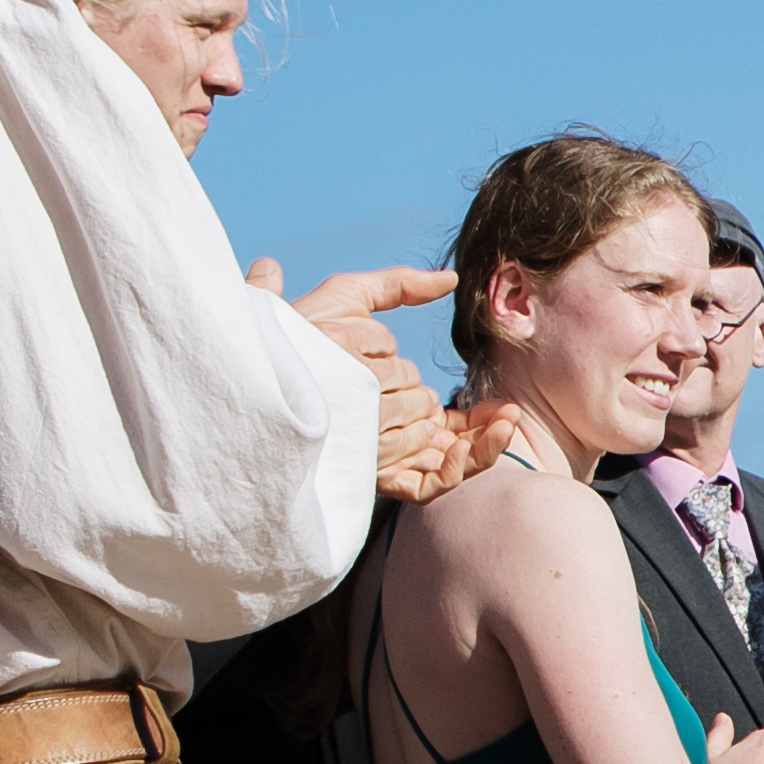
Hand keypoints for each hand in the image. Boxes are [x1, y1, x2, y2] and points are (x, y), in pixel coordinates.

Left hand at [272, 259, 512, 502]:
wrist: (257, 372)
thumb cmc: (292, 338)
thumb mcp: (344, 301)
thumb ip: (395, 288)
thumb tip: (449, 279)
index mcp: (383, 412)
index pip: (444, 424)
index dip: (480, 420)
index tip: (507, 410)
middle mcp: (384, 441)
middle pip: (450, 438)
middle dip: (470, 425)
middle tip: (495, 412)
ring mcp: (382, 459)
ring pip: (450, 457)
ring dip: (481, 440)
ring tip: (507, 418)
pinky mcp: (377, 478)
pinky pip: (431, 484)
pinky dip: (464, 464)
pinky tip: (484, 439)